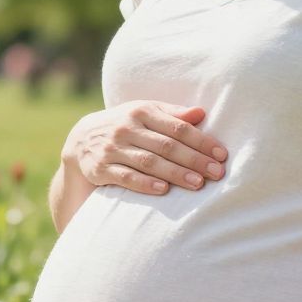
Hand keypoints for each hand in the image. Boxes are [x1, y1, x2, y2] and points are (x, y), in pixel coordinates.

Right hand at [62, 102, 227, 194]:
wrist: (80, 139)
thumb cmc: (124, 125)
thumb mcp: (144, 113)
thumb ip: (172, 114)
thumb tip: (201, 112)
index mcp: (141, 111)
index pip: (177, 127)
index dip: (201, 141)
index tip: (221, 154)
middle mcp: (126, 128)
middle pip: (166, 145)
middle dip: (194, 160)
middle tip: (217, 173)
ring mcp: (112, 148)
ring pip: (148, 162)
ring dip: (175, 173)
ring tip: (198, 184)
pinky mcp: (100, 168)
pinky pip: (125, 177)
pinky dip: (144, 184)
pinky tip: (163, 190)